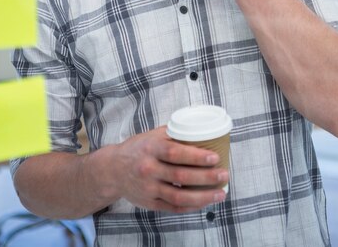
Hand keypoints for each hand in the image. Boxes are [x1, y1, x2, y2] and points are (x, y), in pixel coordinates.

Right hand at [107, 126, 227, 212]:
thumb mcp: (153, 136)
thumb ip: (174, 134)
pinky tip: (204, 202)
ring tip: (220, 193)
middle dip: (206, 177)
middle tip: (224, 175)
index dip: (197, 156)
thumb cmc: (139, 148)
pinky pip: (173, 207)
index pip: (176, 152)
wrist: (113, 170)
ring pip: (179, 195)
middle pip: (181, 175)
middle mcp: (149, 169)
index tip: (215, 157)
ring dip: (203, 196)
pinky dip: (191, 206)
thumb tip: (202, 130)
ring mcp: (148, 188)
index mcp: (151, 148)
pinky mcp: (149, 203)